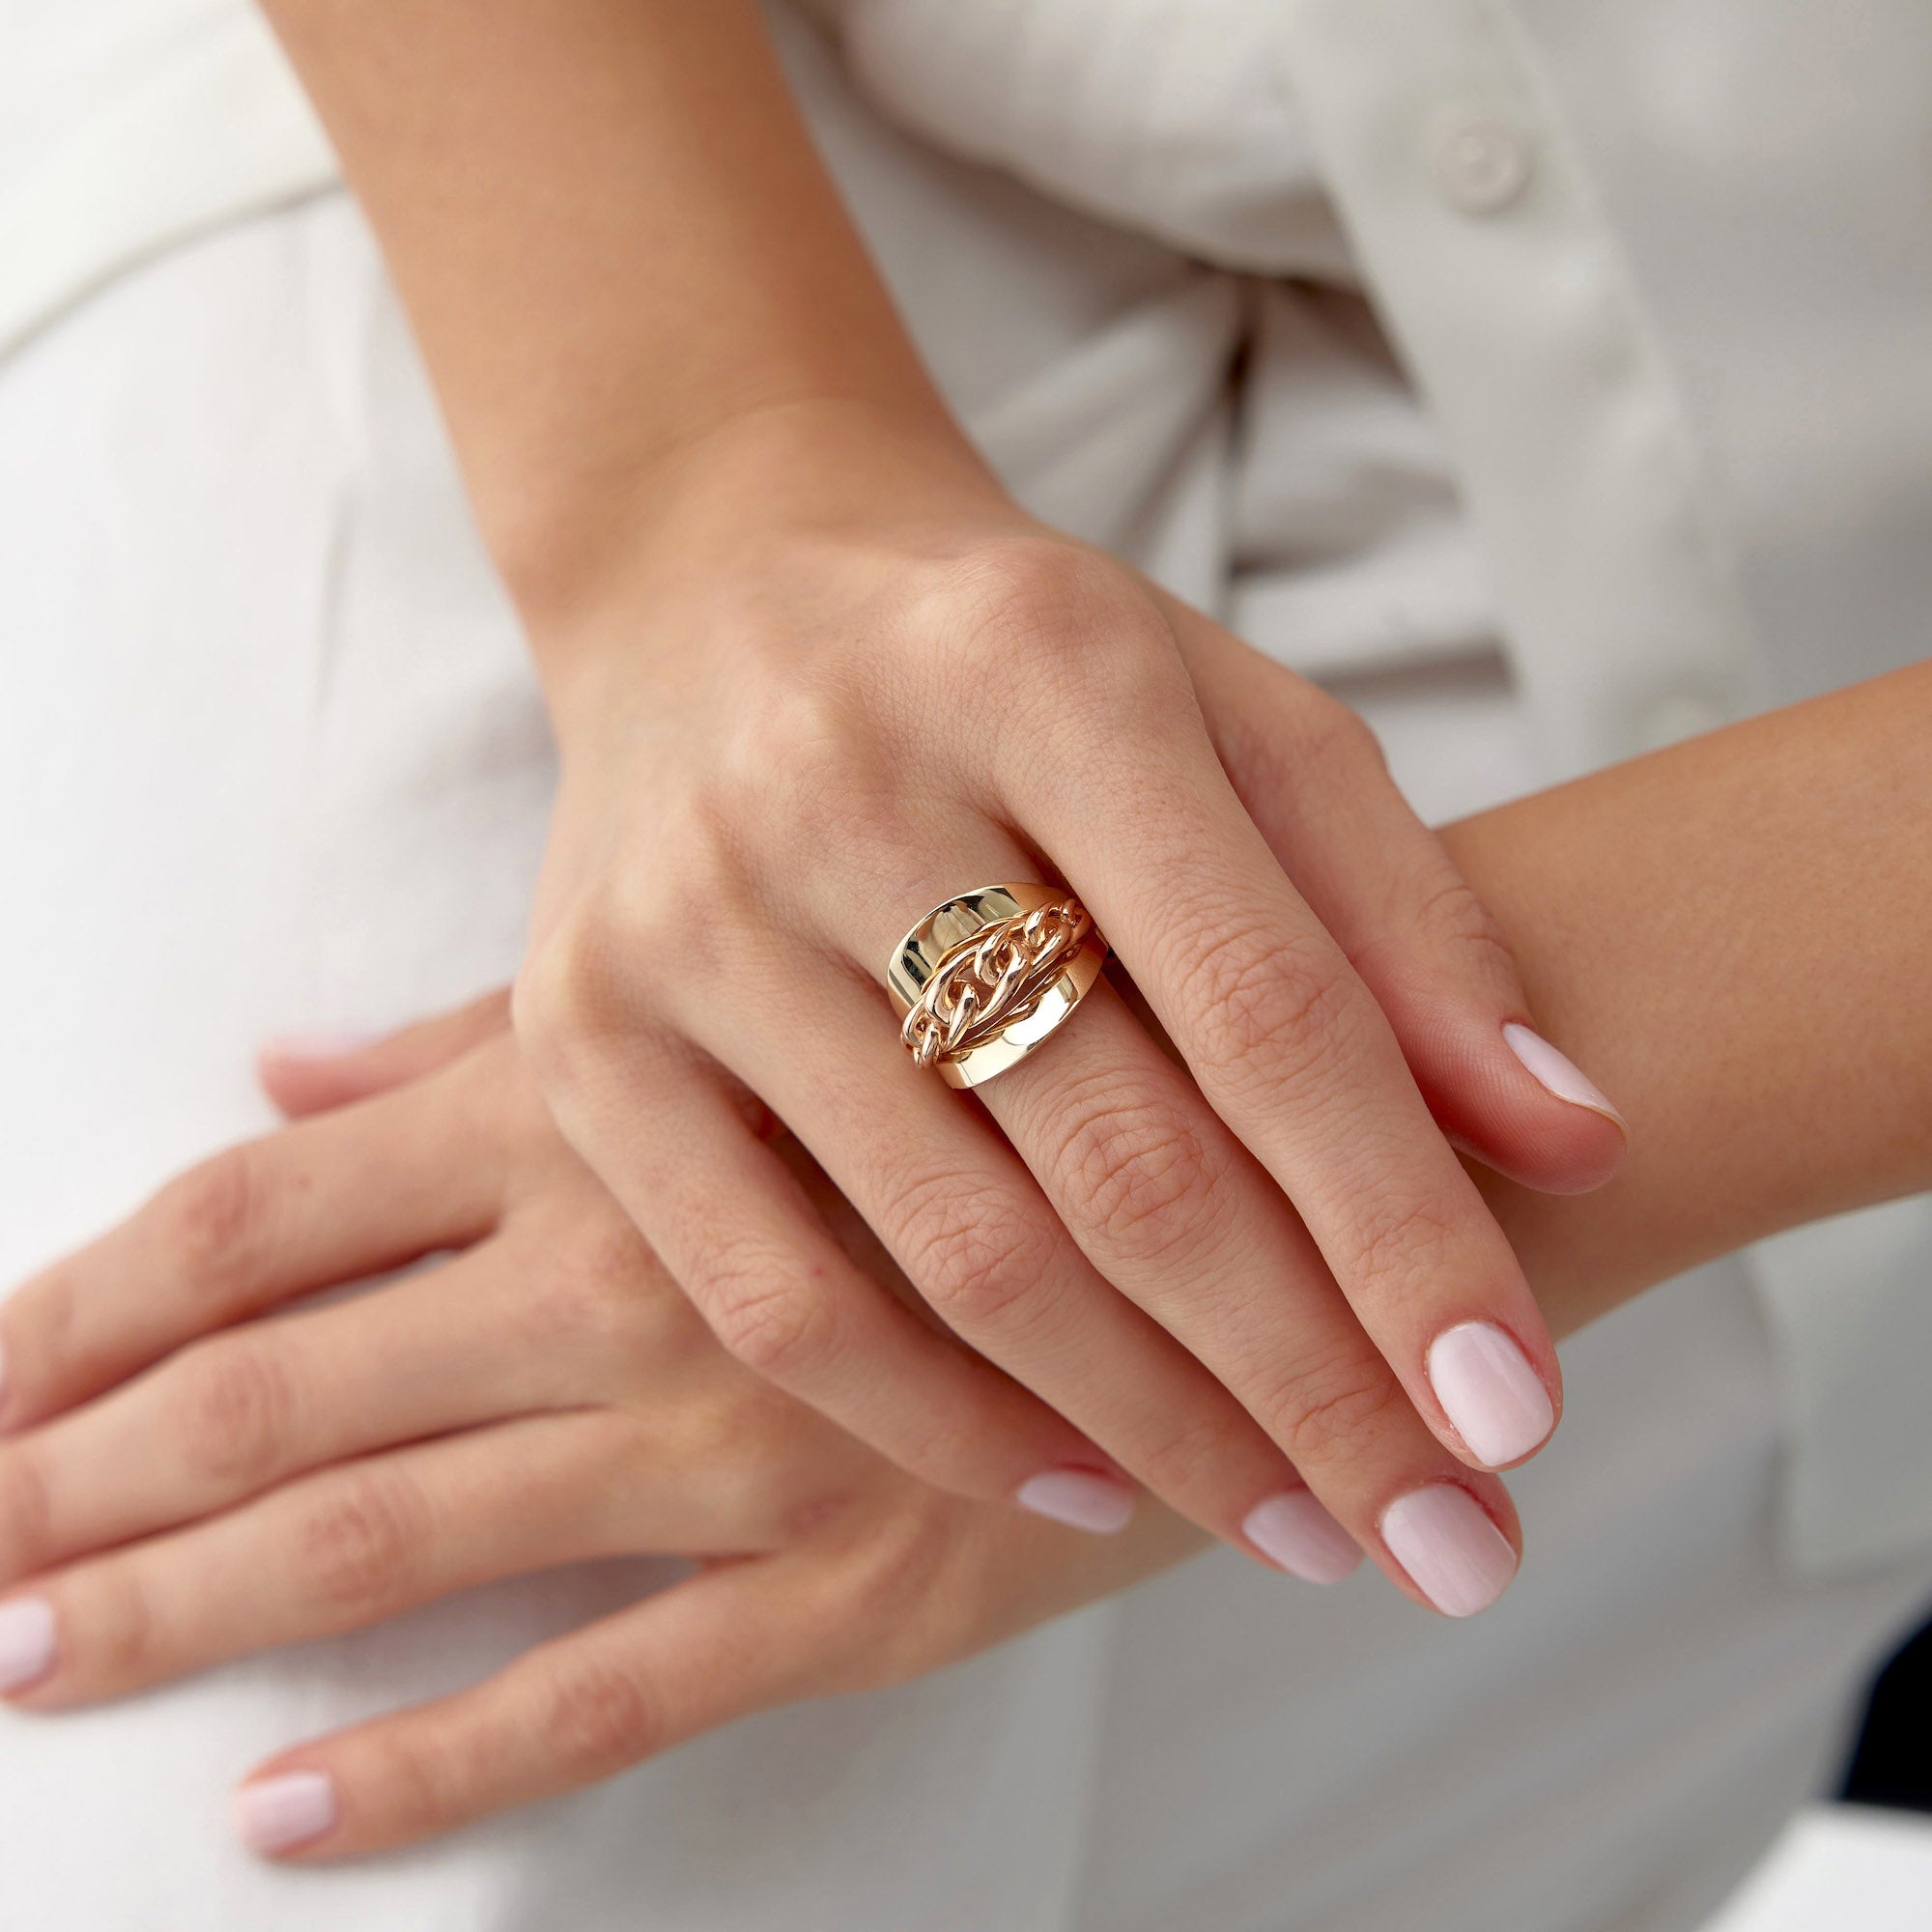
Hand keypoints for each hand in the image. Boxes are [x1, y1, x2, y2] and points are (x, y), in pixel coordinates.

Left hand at [0, 1006, 1203, 1857]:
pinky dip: (430, 1754)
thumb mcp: (758, 990)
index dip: (83, 1300)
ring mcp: (731, 1441)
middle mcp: (626, 1275)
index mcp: (596, 1115)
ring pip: (392, 1534)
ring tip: (23, 1657)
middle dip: (83, 1471)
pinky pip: (603, 1692)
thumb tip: (282, 1066)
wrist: (1284, 1149)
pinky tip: (285, 1803)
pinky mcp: (857, 1579)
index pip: (260, 1218)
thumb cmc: (1015, 1033)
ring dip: (189, 1602)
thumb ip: (511, 1033)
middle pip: (277, 1387)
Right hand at [515, 403, 1624, 1599]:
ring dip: (1159, 1432)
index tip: (1515, 1412)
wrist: (726, 588)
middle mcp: (847, 785)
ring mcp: (688, 919)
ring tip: (1300, 1532)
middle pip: (1124, 1160)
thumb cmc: (1015, 667)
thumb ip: (1401, 917)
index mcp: (1045, 670)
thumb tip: (1573, 1144)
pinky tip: (1085, 1482)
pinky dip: (938, 1423)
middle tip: (1447, 1543)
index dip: (1405, 1229)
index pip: (1266, 1003)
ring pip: (957, 1255)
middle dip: (1309, 1384)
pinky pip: (772, 1294)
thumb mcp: (1231, 718)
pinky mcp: (580, 1032)